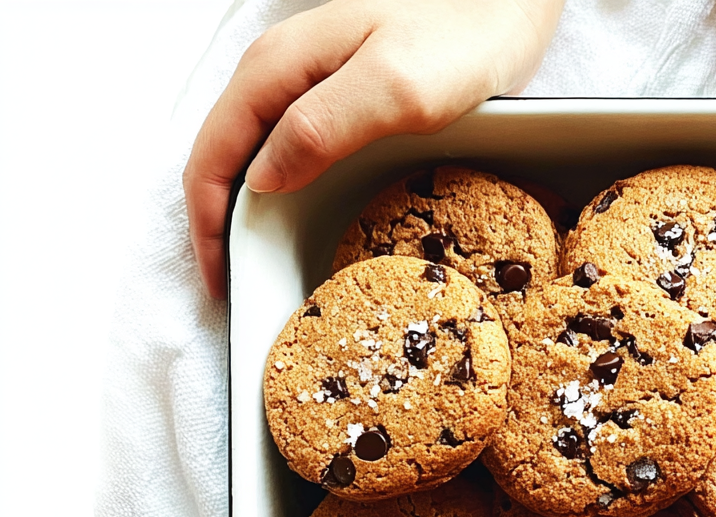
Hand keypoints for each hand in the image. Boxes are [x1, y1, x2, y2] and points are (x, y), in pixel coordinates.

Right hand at [184, 0, 564, 299]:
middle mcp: (281, 73)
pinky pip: (292, 152)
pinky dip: (283, 193)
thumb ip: (322, 125)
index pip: (213, 153)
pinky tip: (298, 224)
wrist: (507, 5)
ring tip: (259, 268)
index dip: (208, 222)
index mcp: (278, 66)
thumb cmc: (462, 35)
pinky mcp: (341, 99)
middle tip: (237, 289)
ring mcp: (309, 85)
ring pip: (254, 156)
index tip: (222, 283)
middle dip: (220, 225)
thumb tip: (260, 177)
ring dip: (247, 212)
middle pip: (224, 157)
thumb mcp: (395, 87)